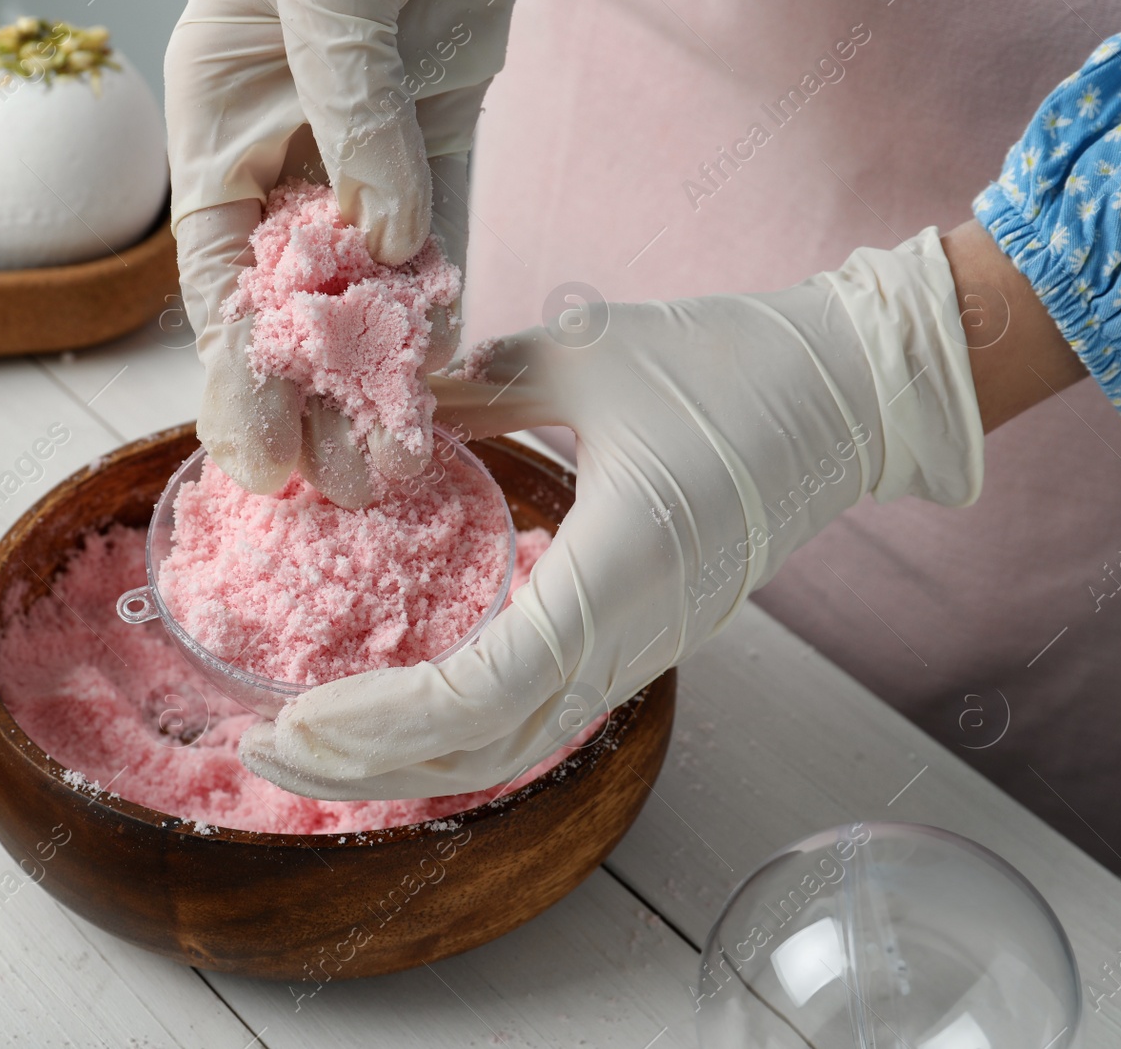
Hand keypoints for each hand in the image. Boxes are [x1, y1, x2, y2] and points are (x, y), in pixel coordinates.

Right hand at [165, 0, 515, 506]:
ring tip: (398, 460)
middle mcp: (283, 143)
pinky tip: (448, 371)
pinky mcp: (435, 127)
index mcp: (218, 116)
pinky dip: (446, 297)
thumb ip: (345, 107)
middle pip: (293, 297)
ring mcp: (363, 142)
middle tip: (344, 491)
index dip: (235, 372)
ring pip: (370, 280)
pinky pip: (442, 229)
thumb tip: (384, 231)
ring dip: (385, 368)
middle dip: (315, 395)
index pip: (218, 272)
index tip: (257, 460)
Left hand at [239, 227, 987, 798]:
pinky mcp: (646, 634)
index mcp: (612, 577)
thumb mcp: (585, 355)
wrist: (855, 391)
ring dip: (411, 758)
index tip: (295, 716)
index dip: (380, 719)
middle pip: (486, 749)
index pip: (479, 693)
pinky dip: (464, 729)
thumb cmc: (733, 364)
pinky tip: (406, 709)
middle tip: (265, 752)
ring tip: (318, 747)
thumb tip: (391, 400)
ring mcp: (643, 646)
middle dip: (370, 765)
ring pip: (515, 745)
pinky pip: (544, 708)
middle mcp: (628, 637)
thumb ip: (476, 386)